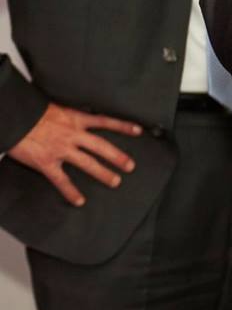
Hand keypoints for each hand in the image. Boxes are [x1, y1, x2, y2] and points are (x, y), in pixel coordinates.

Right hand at [4, 103, 142, 206]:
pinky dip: (71, 192)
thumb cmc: (33, 112)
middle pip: (101, 146)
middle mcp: (73, 135)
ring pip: (87, 163)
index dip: (123, 126)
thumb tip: (81, 118)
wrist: (14, 118)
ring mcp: (61, 150)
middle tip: (130, 166)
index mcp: (76, 119)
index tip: (138, 131)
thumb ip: (71, 116)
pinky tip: (79, 201)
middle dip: (117, 156)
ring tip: (115, 181)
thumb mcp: (57, 108)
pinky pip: (62, 180)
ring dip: (103, 173)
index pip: (105, 121)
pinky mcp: (47, 163)